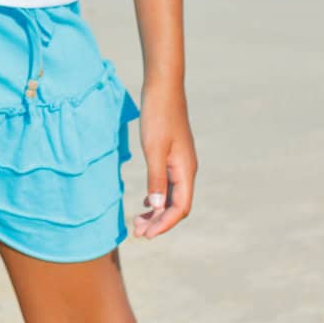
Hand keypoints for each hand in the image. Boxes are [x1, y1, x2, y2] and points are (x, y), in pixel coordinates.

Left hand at [132, 83, 195, 239]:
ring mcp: (181, 162)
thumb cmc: (158, 115)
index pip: (179, 208)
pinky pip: (168, 183)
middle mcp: (186, 169)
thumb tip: (156, 206)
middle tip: (137, 231)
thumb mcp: (153, 148)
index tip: (146, 234)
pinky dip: (157, 196)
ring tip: (138, 221)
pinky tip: (146, 201)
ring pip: (172, 195)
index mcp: (185, 170)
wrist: (163, 87)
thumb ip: (155, 177)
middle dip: (159, 221)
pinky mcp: (173, 155)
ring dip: (157, 210)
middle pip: (176, 205)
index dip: (164, 224)